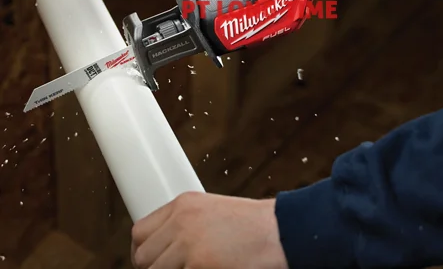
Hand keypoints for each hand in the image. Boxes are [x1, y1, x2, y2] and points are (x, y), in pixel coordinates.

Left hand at [131, 192, 288, 268]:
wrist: (278, 230)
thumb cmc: (252, 225)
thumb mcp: (213, 212)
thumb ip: (186, 224)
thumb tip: (166, 247)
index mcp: (183, 204)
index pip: (140, 231)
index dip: (143, 251)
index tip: (150, 260)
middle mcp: (180, 220)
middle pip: (142, 255)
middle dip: (153, 267)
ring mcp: (187, 243)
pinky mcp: (197, 264)